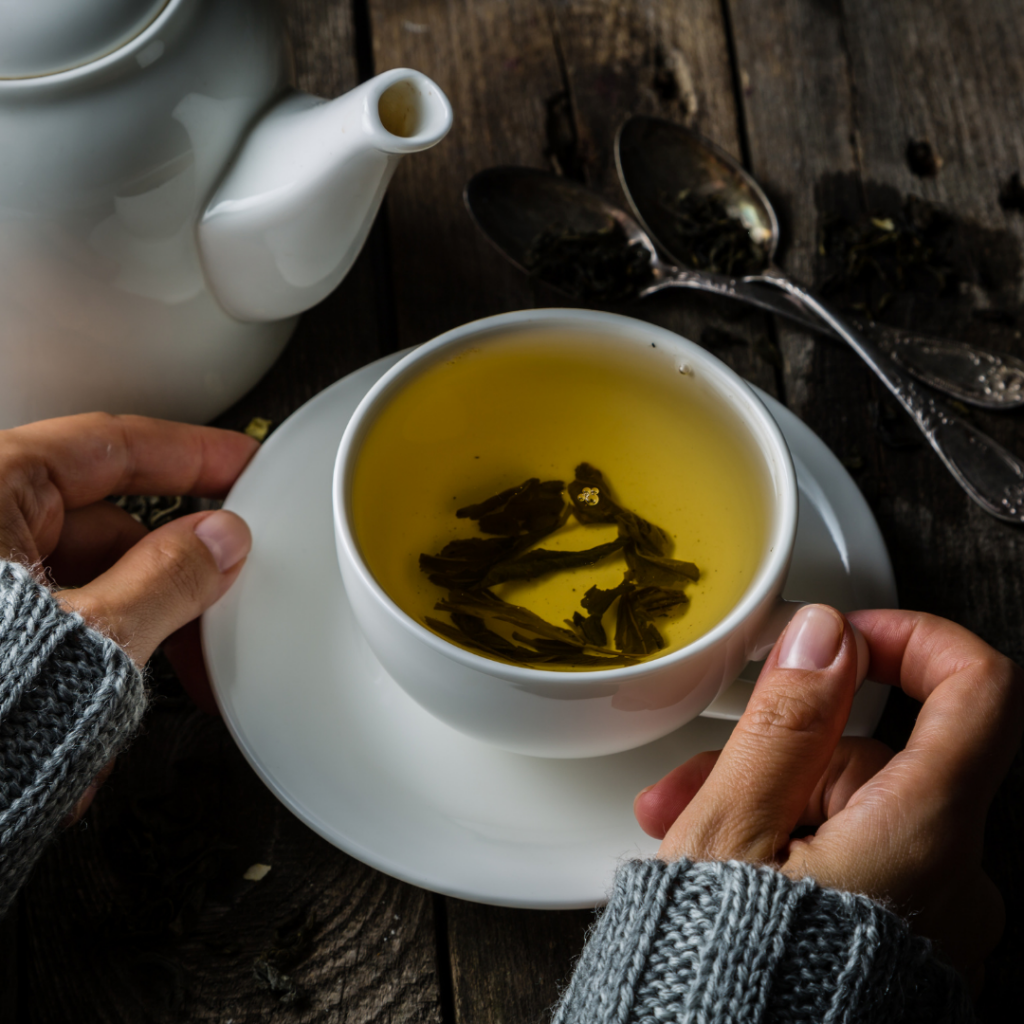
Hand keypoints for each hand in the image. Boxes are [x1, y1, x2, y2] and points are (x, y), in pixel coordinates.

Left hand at [0, 413, 257, 807]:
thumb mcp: (89, 636)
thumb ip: (168, 579)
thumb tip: (218, 544)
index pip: (112, 446)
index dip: (191, 454)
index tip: (239, 463)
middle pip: (103, 530)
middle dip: (165, 583)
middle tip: (218, 611)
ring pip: (79, 589)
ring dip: (122, 643)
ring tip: (135, 699)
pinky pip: (45, 632)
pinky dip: (77, 668)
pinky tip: (87, 723)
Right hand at [633, 604, 1022, 982]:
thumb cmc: (722, 979)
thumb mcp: (731, 832)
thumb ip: (786, 721)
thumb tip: (824, 637)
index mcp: (921, 837)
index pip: (979, 692)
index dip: (913, 639)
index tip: (845, 637)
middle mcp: (951, 878)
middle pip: (878, 758)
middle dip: (778, 752)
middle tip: (694, 779)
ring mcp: (931, 916)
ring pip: (853, 810)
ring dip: (766, 802)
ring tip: (681, 832)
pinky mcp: (902, 941)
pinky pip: (857, 860)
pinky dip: (793, 847)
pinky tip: (724, 866)